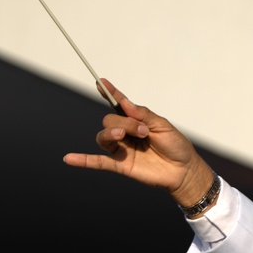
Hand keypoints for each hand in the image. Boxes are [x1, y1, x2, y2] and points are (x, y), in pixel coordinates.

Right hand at [63, 79, 213, 204]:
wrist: (184, 170)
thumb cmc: (175, 145)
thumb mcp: (163, 126)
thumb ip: (143, 115)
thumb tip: (124, 102)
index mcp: (136, 120)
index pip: (119, 104)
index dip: (110, 93)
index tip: (101, 82)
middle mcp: (125, 132)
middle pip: (110, 120)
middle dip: (125, 123)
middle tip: (144, 131)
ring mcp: (121, 148)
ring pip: (103, 136)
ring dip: (112, 133)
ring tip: (127, 136)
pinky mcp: (120, 165)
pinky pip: (97, 162)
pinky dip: (83, 160)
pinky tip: (69, 159)